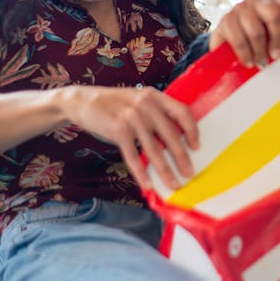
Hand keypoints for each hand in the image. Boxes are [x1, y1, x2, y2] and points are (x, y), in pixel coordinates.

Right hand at [61, 85, 198, 191]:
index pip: (182, 112)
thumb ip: (155, 114)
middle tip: (189, 173)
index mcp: (155, 96)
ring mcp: (132, 117)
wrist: (82, 101)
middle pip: (171, 135)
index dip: (191, 130)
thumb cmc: (114, 105)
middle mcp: (146, 104)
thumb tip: (175, 141)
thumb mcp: (137, 101)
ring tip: (173, 184)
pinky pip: (133, 156)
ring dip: (165, 170)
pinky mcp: (118, 129)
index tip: (197, 146)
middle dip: (182, 157)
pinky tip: (147, 184)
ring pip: (154, 149)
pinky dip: (141, 172)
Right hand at [210, 0, 279, 67]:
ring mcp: (240, 9)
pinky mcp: (225, 21)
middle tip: (277, 56)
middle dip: (278, 39)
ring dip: (260, 51)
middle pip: (273, 15)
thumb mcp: (276, 37)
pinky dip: (245, 53)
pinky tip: (248, 62)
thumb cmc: (259, 42)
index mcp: (274, 2)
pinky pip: (238, 38)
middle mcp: (257, 1)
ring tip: (262, 64)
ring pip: (256, 30)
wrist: (227, 45)